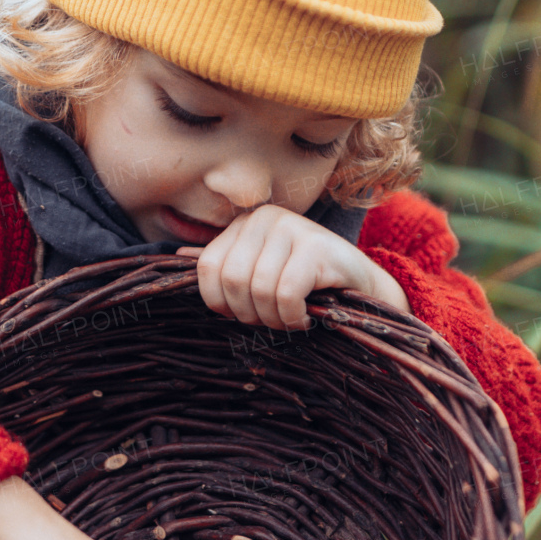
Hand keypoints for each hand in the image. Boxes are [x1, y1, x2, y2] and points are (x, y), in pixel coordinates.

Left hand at [177, 203, 410, 331]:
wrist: (361, 285)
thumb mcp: (261, 269)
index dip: (220, 303)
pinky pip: (285, 294)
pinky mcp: (316, 247)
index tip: (243, 314)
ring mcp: (292, 228)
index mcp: (245, 223)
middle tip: (270, 321)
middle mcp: (265, 218)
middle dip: (248, 314)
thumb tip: (179, 257)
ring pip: (258, 290)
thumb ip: (225, 263)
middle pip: (231, 281)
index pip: (207, 268)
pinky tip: (305, 318)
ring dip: (273, 320)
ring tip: (289, 319)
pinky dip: (292, 318)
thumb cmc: (305, 282)